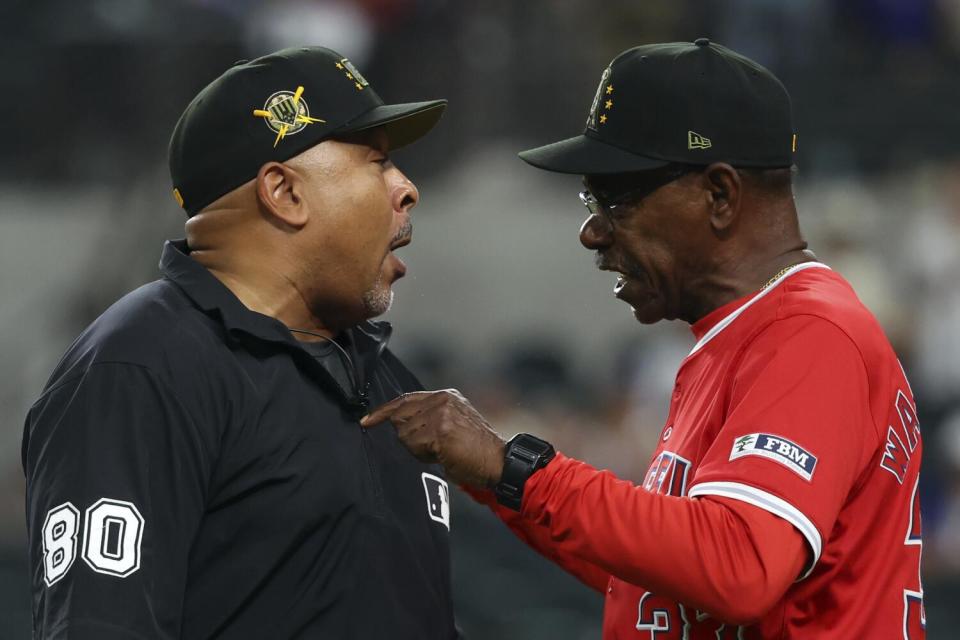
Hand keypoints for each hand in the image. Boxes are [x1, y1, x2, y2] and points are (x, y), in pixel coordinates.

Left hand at [360, 389, 506, 487]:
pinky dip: (423, 455)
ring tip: (441, 452)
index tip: (367, 420)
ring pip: (405, 433)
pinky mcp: (440, 430)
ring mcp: (441, 413)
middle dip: (408, 437)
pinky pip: (414, 445)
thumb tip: (399, 424)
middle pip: (401, 416)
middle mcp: (442, 399)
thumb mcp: (454, 423)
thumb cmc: (475, 450)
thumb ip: (429, 417)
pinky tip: (443, 455)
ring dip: (417, 449)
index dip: (384, 410)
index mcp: (446, 395)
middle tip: (432, 448)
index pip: (405, 399)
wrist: (498, 461)